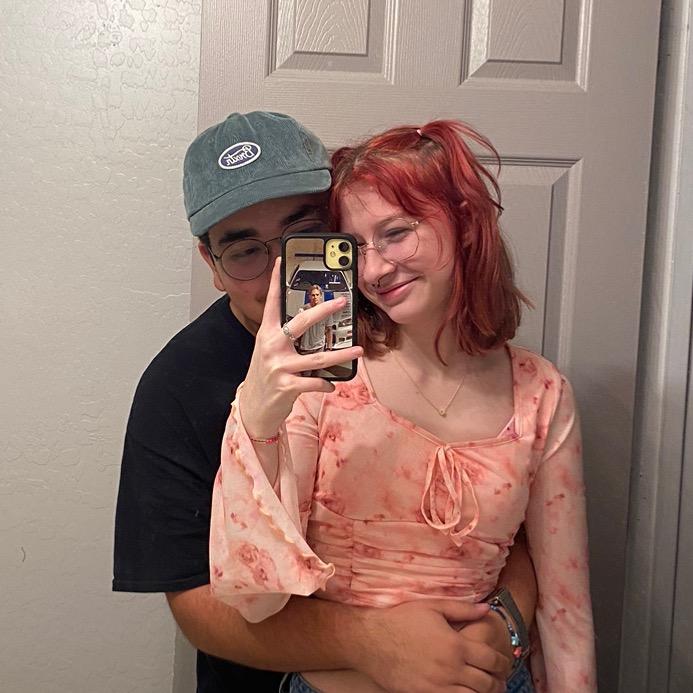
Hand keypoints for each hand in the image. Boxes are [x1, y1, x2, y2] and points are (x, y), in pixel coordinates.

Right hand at [240, 259, 361, 438]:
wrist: (254, 407)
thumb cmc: (267, 375)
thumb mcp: (271, 352)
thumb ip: (286, 337)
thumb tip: (309, 322)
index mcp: (267, 334)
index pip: (272, 303)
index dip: (275, 281)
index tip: (281, 261)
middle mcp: (272, 346)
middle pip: (301, 323)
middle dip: (323, 310)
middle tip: (341, 301)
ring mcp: (279, 366)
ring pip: (317, 357)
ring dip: (341, 354)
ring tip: (358, 350)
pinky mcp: (287, 386)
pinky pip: (314, 382)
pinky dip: (326, 383)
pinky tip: (332, 384)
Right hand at [351, 600, 509, 692]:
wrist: (373, 641)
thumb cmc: (402, 620)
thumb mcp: (433, 607)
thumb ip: (462, 609)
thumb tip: (486, 609)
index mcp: (456, 645)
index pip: (491, 659)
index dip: (502, 662)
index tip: (504, 663)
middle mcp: (451, 669)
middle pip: (486, 683)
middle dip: (498, 682)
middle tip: (500, 680)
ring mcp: (438, 686)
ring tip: (486, 690)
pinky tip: (464, 692)